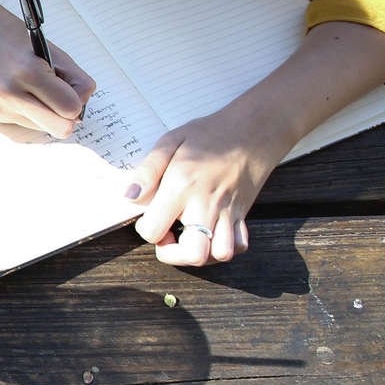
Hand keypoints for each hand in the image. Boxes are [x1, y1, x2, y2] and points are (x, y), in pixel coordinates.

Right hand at [0, 1, 98, 140]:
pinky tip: (17, 92)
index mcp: (28, 72)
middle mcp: (10, 95)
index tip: (73, 89)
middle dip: (66, 115)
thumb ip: (74, 78)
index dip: (77, 100)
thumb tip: (81, 109)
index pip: (70, 108)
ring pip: (43, 128)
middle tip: (60, 97)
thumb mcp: (50, 49)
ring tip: (31, 88)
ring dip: (44, 112)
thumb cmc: (10, 35)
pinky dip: (28, 112)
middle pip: (60, 129)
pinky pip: (24, 125)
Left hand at [127, 103, 287, 266]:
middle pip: (193, 254)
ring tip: (189, 237)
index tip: (149, 217)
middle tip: (168, 236)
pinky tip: (211, 234)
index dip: (146, 230)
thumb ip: (147, 171)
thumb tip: (130, 196)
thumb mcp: (170, 141)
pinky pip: (238, 245)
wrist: (254, 129)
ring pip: (220, 254)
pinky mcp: (242, 214)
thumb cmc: (209, 134)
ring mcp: (228, 212)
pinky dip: (224, 248)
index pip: (154, 230)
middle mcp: (206, 204)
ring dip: (200, 254)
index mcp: (182, 187)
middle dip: (173, 255)